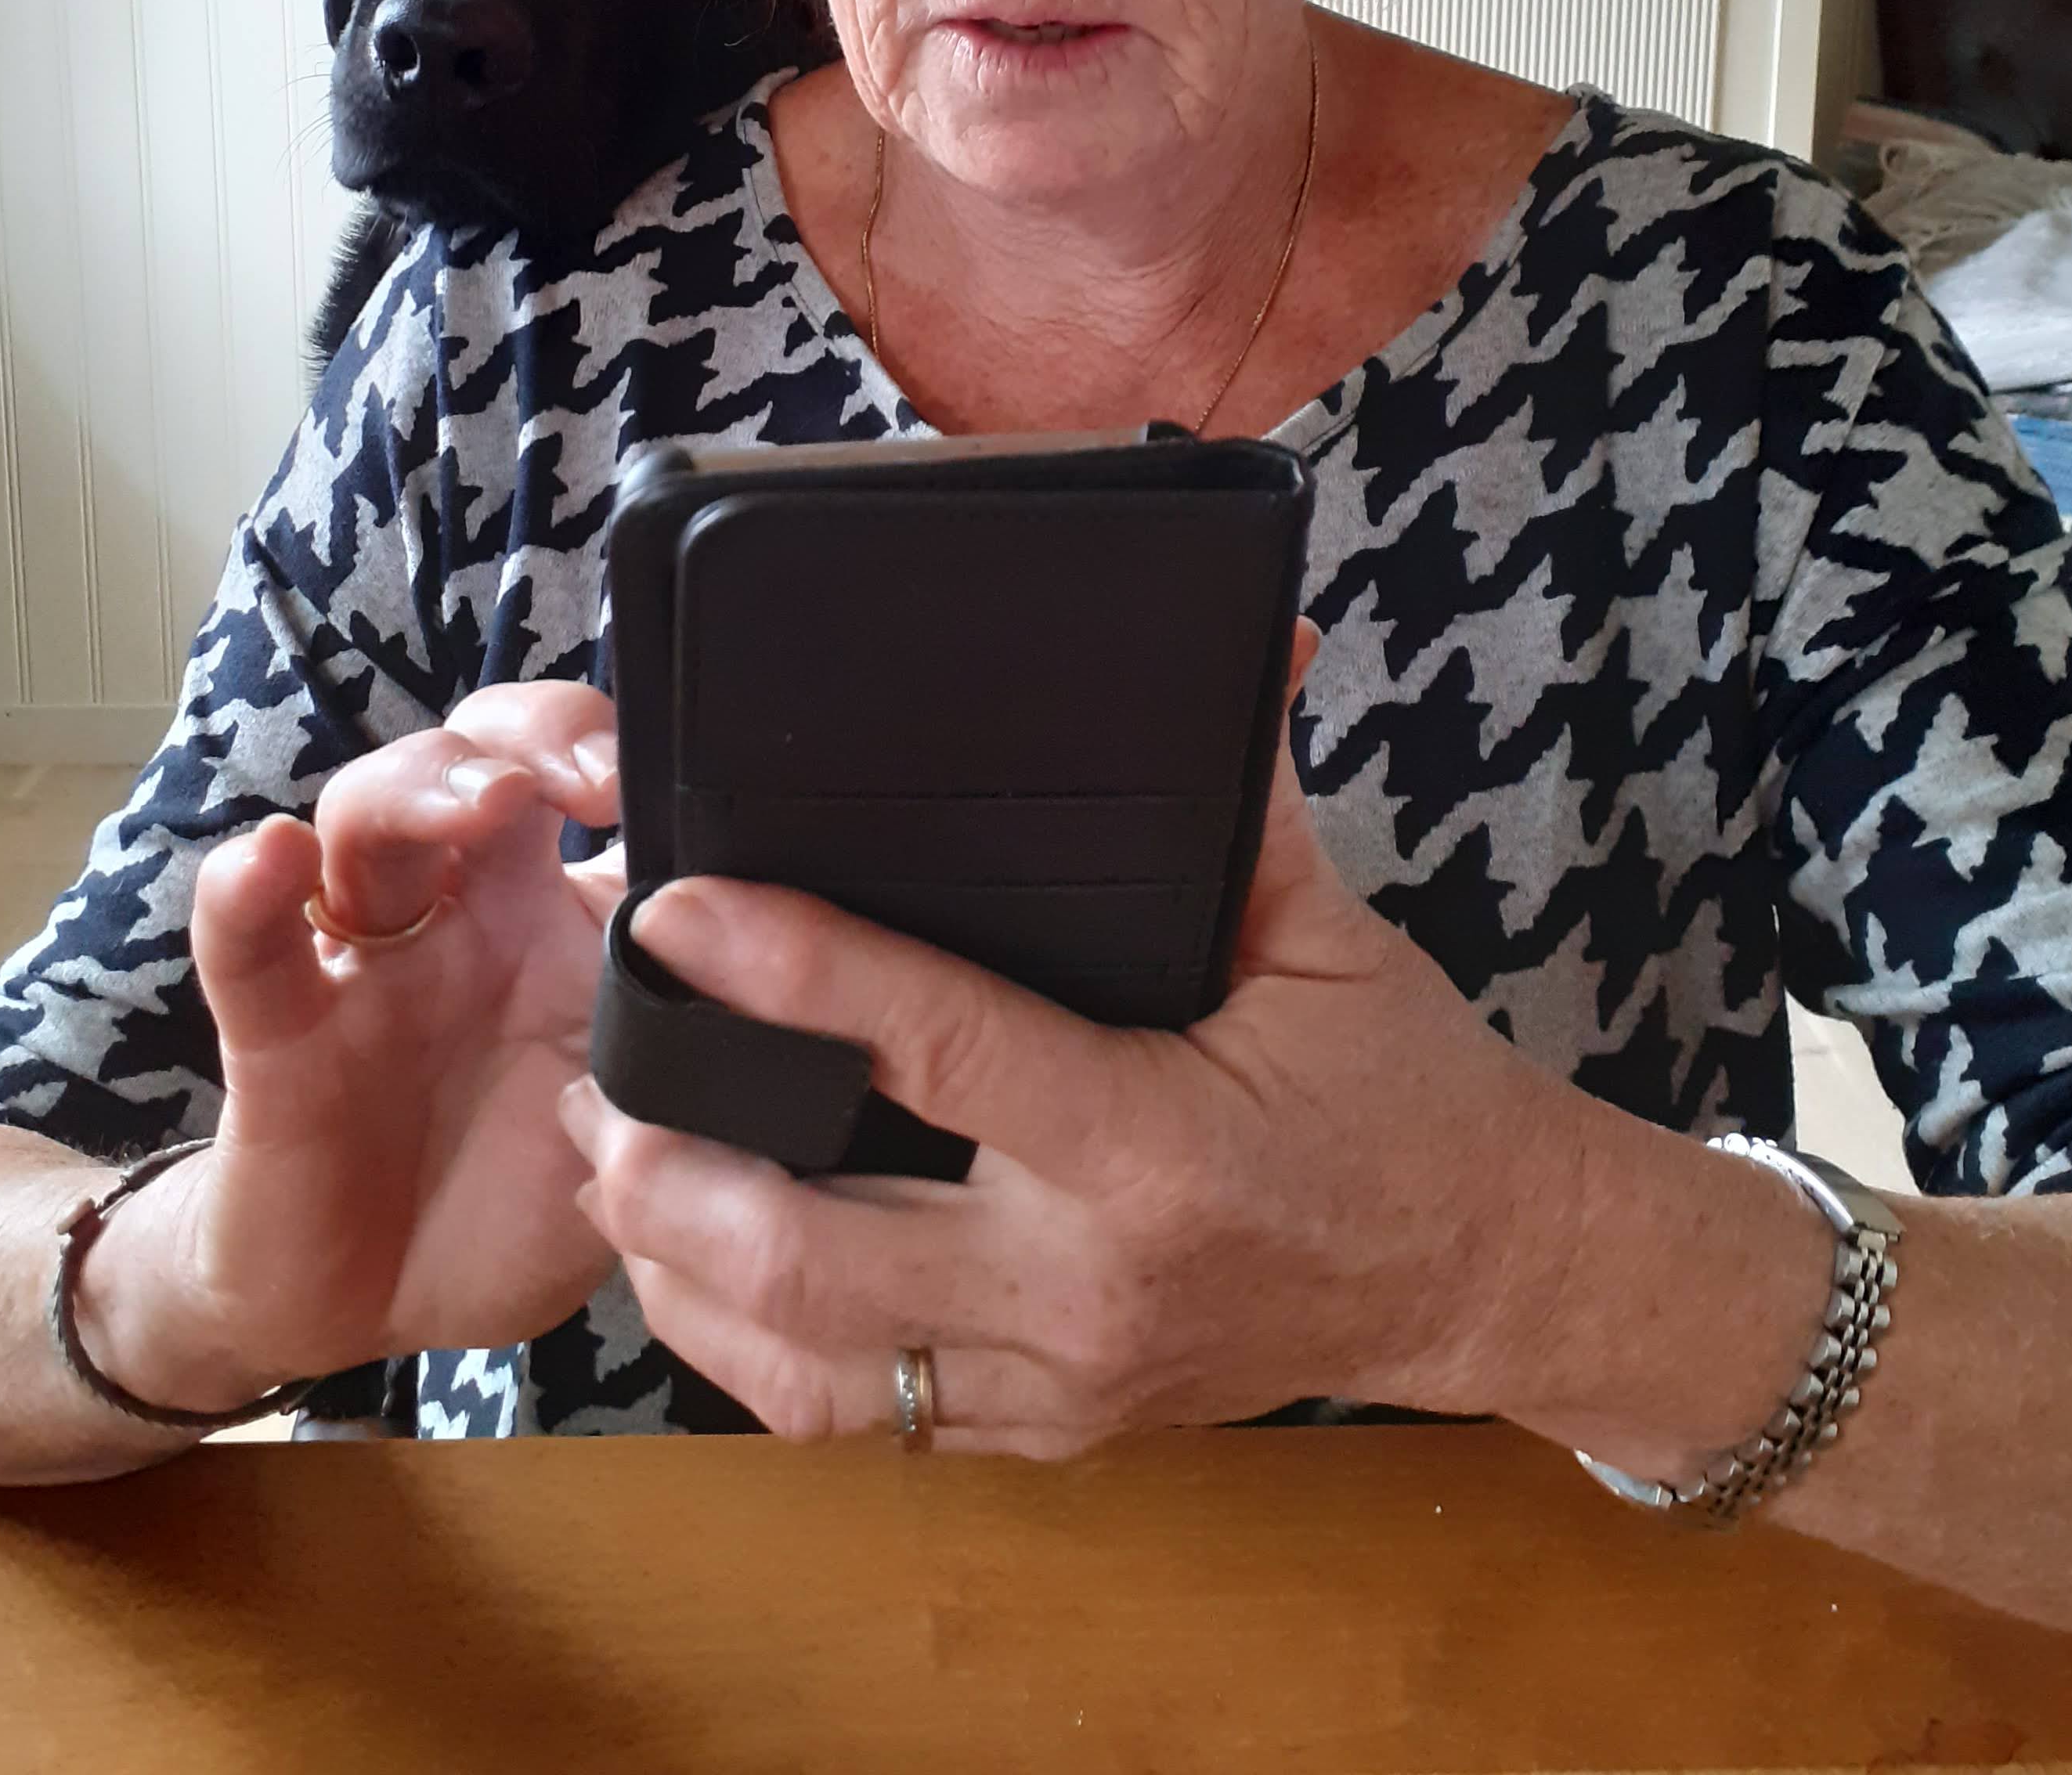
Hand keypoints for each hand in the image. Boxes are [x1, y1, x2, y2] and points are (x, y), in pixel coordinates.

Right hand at [77, 682, 629, 1409]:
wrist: (379, 1305)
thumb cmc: (516, 1193)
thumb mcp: (639, 1128)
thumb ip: (698, 1060)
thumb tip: (807, 1007)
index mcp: (558, 916)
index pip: (584, 783)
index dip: (625, 755)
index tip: (681, 779)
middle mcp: (461, 909)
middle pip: (474, 759)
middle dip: (531, 737)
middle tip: (590, 775)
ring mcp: (367, 959)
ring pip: (366, 819)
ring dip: (419, 789)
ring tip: (478, 801)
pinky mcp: (278, 1031)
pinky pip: (250, 947)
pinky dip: (245, 894)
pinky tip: (266, 860)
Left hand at [558, 658, 1585, 1453]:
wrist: (1484, 1271)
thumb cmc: (1403, 1091)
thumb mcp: (1330, 937)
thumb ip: (1244, 804)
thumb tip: (1232, 639)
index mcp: (1156, 1148)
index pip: (939, 1050)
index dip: (794, 971)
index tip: (678, 908)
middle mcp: (1088, 1288)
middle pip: (819, 1255)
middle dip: (674, 1169)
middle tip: (587, 1072)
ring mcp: (1060, 1384)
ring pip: (809, 1367)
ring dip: (679, 1274)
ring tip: (602, 1162)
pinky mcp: (1047, 1432)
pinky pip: (859, 1420)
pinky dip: (749, 1353)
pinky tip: (687, 1274)